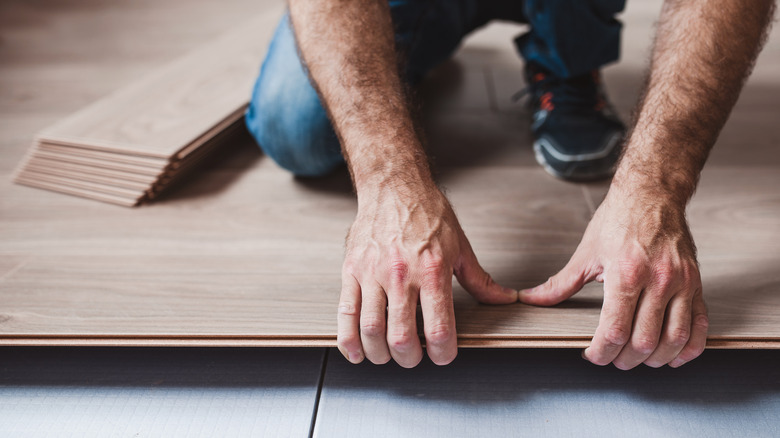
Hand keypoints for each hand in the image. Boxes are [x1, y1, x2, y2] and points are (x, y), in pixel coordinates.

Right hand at [337, 182, 516, 367]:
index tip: (443, 355)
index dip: (442, 353)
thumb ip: (479, 280)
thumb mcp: (460, 246)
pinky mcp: (351, 271)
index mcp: (432, 270)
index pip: (438, 328)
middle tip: (415, 358)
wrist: (394, 187)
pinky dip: (349, 340)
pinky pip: (345, 313)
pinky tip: (357, 351)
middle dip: (410, 358)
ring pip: (371, 330)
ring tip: (388, 355)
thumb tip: (504, 299)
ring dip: (380, 354)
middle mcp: (401, 274)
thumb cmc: (426, 213)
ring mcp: (372, 273)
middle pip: (401, 337)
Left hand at [518, 187, 708, 368]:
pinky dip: (689, 348)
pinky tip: (673, 355)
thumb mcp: (585, 253)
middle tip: (612, 359)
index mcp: (626, 273)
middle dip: (624, 360)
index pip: (615, 331)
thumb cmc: (619, 220)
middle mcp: (657, 280)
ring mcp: (681, 283)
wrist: (652, 194)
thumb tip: (532, 299)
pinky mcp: (696, 283)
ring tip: (638, 360)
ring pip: (674, 339)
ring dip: (655, 359)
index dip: (601, 353)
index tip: (592, 355)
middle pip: (643, 341)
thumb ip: (560, 283)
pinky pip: (700, 326)